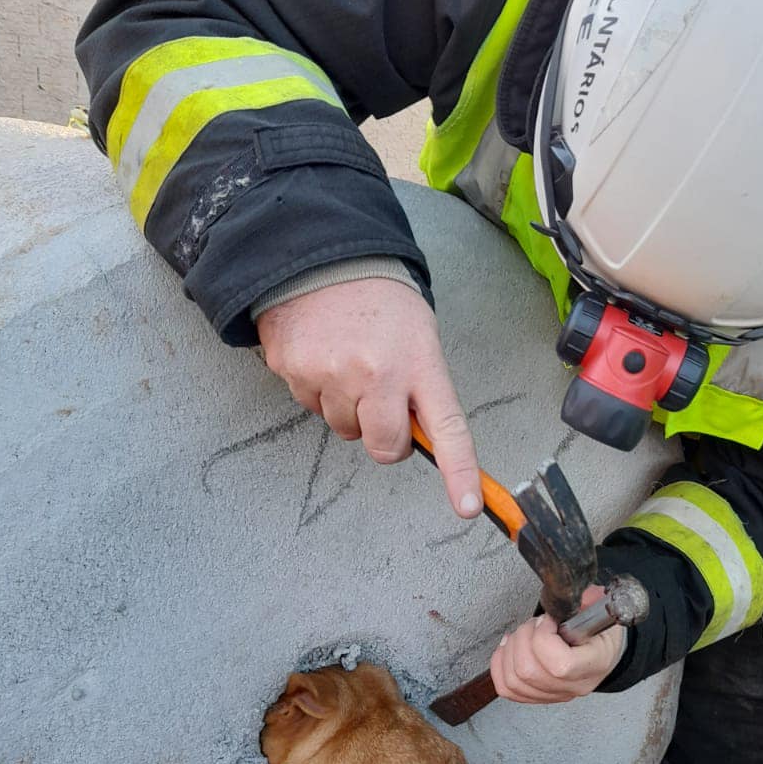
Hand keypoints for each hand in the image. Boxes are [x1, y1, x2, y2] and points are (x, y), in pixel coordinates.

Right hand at [257, 278, 482, 518]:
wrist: (321, 257)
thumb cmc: (378, 300)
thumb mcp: (418, 336)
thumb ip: (422, 388)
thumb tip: (418, 439)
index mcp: (418, 362)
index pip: (447, 429)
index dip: (459, 471)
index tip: (468, 506)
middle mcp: (376, 372)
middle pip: (384, 448)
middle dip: (385, 438)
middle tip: (382, 402)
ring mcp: (332, 374)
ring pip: (344, 429)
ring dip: (348, 408)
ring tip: (348, 362)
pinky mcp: (294, 371)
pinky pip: (310, 405)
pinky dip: (317, 389)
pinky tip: (323, 355)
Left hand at [490, 587, 624, 703]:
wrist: (603, 652)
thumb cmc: (600, 632)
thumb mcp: (599, 610)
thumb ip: (584, 599)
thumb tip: (566, 591)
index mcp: (594, 664)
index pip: (560, 666)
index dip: (543, 638)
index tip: (547, 620)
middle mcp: (574, 685)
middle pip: (529, 672)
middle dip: (523, 639)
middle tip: (534, 624)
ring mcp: (555, 694)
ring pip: (514, 681)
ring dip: (510, 650)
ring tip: (523, 634)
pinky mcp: (538, 695)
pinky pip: (507, 689)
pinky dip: (500, 666)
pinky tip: (509, 648)